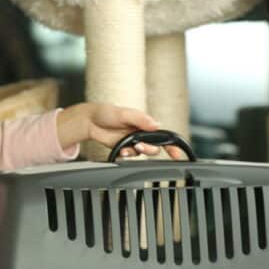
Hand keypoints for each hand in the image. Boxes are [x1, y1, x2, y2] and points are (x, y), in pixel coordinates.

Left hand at [56, 102, 183, 159]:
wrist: (90, 121)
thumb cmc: (107, 113)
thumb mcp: (124, 113)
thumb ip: (140, 119)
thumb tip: (156, 124)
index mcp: (145, 123)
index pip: (163, 135)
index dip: (172, 145)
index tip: (177, 154)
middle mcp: (142, 133)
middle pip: (155, 147)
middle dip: (149, 149)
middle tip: (139, 146)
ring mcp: (133, 141)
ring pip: (143, 153)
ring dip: (137, 152)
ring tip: (128, 147)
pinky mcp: (125, 148)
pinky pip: (131, 155)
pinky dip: (127, 154)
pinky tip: (120, 150)